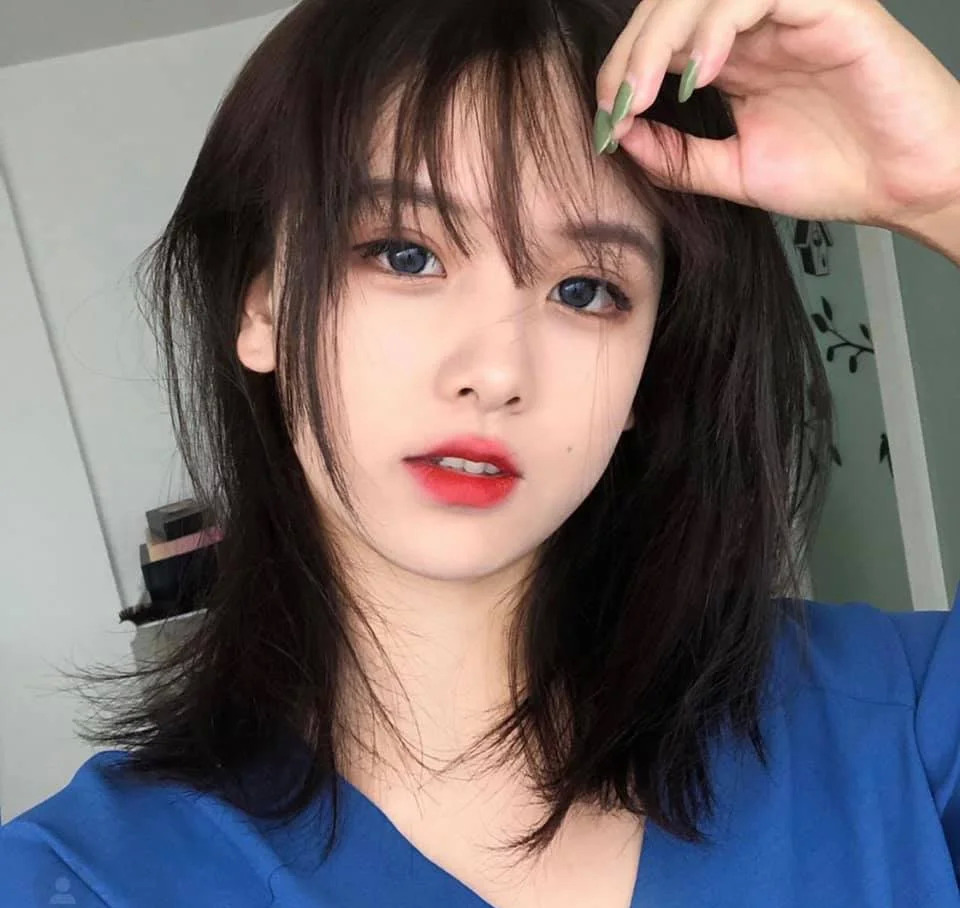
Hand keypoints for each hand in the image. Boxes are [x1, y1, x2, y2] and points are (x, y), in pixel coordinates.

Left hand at [595, 0, 959, 231]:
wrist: (905, 186)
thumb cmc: (836, 173)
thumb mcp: (735, 171)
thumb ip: (678, 157)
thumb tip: (620, 138)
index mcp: (734, 57)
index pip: (659, 42)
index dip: (621, 74)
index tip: (604, 124)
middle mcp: (755, 27)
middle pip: (672, 7)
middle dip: (629, 53)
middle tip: (612, 104)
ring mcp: (791, 12)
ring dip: (662, 38)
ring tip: (644, 92)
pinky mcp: (829, 6)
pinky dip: (718, 27)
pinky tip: (700, 74)